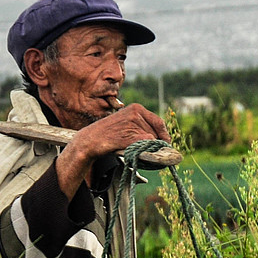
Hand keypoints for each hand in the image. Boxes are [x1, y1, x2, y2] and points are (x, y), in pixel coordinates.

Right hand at [55, 103, 169, 197]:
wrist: (91, 139)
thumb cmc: (111, 133)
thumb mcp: (127, 122)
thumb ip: (142, 125)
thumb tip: (163, 138)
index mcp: (136, 108)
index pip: (158, 122)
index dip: (164, 134)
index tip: (166, 143)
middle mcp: (136, 113)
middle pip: (156, 132)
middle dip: (155, 142)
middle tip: (146, 148)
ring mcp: (132, 124)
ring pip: (151, 140)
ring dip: (145, 146)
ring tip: (129, 145)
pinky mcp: (129, 135)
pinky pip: (145, 145)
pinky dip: (142, 149)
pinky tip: (130, 148)